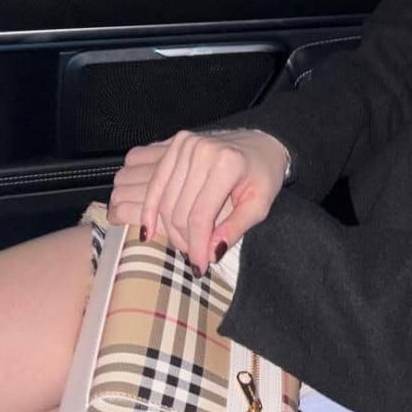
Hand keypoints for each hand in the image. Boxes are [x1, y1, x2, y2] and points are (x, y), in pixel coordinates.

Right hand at [108, 129, 289, 272]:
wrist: (261, 143)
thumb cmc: (263, 175)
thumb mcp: (260, 205)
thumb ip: (235, 229)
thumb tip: (210, 253)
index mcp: (227, 163)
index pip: (200, 215)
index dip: (196, 245)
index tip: (199, 268)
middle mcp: (203, 150)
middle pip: (179, 211)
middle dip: (185, 240)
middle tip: (195, 256)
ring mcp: (186, 145)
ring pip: (165, 201)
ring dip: (170, 230)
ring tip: (184, 244)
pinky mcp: (176, 144)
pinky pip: (155, 184)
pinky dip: (149, 209)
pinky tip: (148, 231)